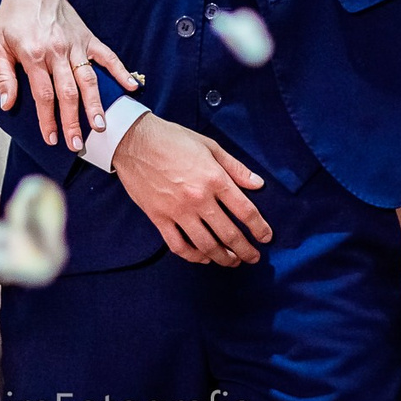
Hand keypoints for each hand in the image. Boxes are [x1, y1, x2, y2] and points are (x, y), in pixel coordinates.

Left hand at [0, 0, 140, 152]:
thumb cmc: (12, 17)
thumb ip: (4, 77)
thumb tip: (7, 105)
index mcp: (34, 55)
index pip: (44, 95)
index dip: (48, 119)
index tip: (52, 138)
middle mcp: (57, 52)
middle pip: (68, 93)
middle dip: (73, 121)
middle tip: (78, 144)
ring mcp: (75, 44)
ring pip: (88, 79)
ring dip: (95, 104)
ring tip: (101, 126)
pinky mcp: (87, 37)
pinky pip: (106, 56)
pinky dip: (120, 71)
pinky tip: (131, 86)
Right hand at [112, 115, 270, 266]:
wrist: (133, 141)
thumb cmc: (172, 138)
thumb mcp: (209, 146)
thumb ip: (235, 167)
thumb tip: (258, 184)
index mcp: (214, 178)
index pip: (245, 211)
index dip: (260, 228)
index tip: (266, 237)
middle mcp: (198, 198)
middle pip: (229, 234)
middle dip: (246, 250)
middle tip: (253, 257)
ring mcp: (178, 211)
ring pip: (206, 245)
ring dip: (223, 258)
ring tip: (233, 262)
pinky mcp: (159, 218)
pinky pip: (178, 245)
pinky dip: (193, 256)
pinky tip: (203, 257)